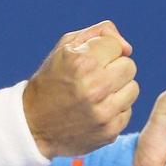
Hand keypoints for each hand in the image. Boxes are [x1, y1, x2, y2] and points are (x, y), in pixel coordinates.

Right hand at [23, 21, 138, 159]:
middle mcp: (94, 87)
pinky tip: (96, 109)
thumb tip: (127, 46)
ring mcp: (103, 112)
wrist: (33, 123)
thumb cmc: (51, 79)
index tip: (87, 60)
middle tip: (94, 76)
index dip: (102, 51)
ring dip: (118, 89)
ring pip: (133, 88)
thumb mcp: (66, 47)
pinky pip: (128, 111)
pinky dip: (115, 109)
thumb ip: (99, 34)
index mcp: (82, 62)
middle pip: (129, 66)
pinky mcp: (109, 131)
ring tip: (96, 93)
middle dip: (114, 68)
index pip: (116, 46)